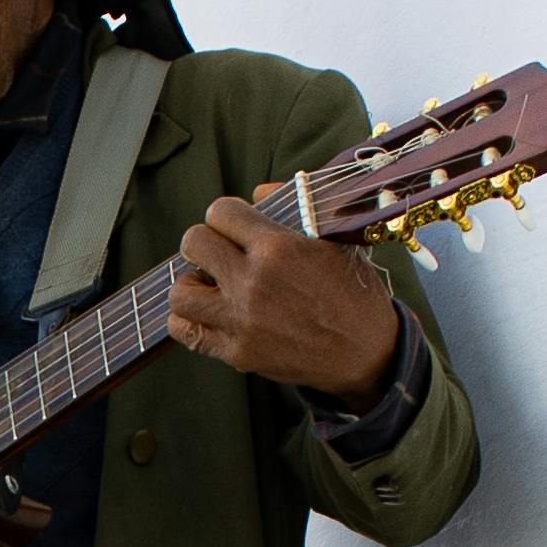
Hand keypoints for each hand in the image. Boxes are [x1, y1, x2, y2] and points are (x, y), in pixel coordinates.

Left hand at [164, 197, 400, 401]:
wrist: (366, 353)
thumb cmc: (352, 292)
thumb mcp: (334, 240)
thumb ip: (292, 208)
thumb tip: (255, 193)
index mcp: (278, 248)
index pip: (220, 212)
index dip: (226, 215)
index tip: (235, 225)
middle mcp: (254, 283)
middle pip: (193, 243)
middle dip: (204, 243)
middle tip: (218, 254)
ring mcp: (242, 321)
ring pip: (180, 291)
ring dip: (191, 283)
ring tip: (210, 285)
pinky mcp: (238, 353)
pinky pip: (185, 331)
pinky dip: (187, 319)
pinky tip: (206, 312)